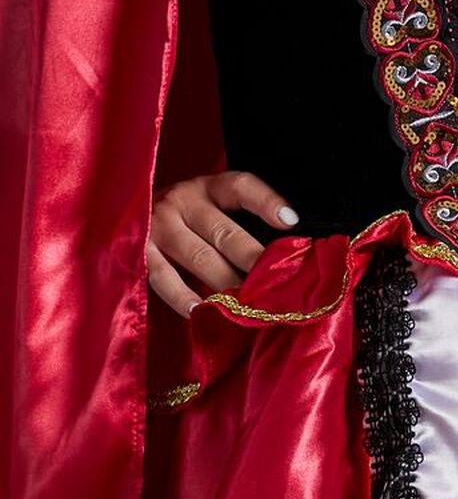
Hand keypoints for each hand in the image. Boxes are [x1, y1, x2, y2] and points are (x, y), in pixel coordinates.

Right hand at [147, 169, 299, 316]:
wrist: (127, 214)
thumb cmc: (187, 221)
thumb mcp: (212, 211)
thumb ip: (240, 227)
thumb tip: (281, 261)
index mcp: (208, 188)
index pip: (241, 187)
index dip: (266, 202)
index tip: (290, 222)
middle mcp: (183, 201)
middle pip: (224, 232)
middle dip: (252, 260)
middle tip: (275, 285)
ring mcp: (159, 224)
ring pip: (200, 257)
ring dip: (225, 282)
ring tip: (247, 304)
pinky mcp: (140, 251)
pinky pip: (164, 277)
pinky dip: (182, 296)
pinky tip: (201, 310)